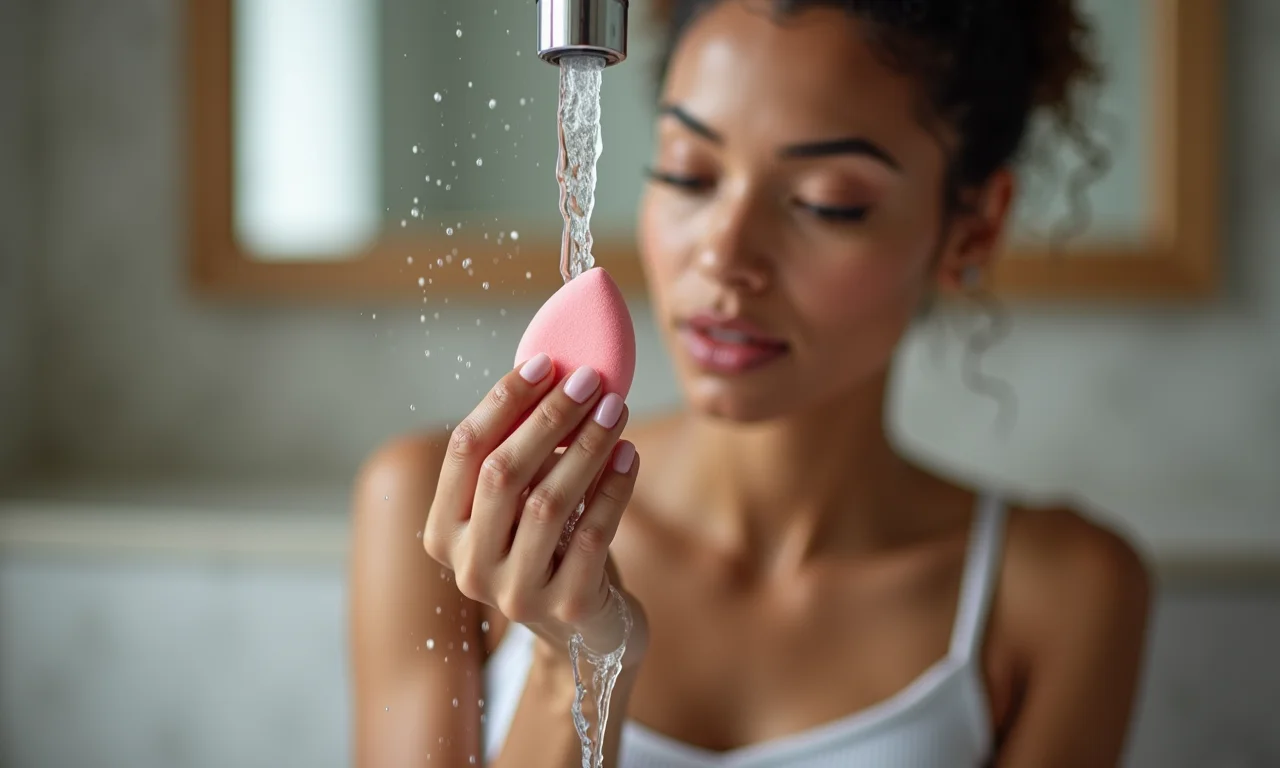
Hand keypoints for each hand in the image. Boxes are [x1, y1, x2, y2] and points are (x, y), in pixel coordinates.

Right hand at [424, 353, 646, 660]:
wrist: (587, 633)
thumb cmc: (552, 549)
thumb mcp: (521, 505)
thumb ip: (520, 453)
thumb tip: (552, 370)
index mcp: (442, 532)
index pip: (465, 450)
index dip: (503, 401)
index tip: (545, 363)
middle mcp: (469, 566)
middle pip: (503, 472)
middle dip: (549, 417)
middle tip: (589, 380)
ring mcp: (515, 593)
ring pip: (548, 501)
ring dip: (586, 446)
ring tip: (616, 408)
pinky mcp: (566, 607)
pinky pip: (592, 534)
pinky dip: (613, 488)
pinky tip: (630, 454)